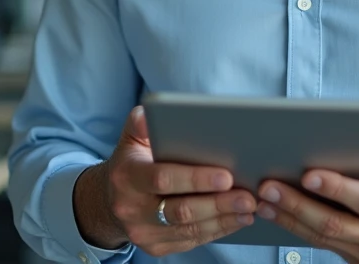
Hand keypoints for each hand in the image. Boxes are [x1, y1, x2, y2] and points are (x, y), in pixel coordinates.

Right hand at [73, 106, 257, 254]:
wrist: (109, 202)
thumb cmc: (131, 163)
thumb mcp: (130, 139)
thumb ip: (141, 123)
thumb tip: (152, 111)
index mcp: (127, 177)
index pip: (163, 179)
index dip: (196, 179)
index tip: (226, 176)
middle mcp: (132, 209)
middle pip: (181, 210)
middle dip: (218, 204)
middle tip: (247, 196)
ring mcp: (143, 233)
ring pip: (190, 229)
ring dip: (224, 219)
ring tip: (249, 207)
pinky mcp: (156, 247)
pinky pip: (192, 241)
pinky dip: (218, 230)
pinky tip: (237, 219)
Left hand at [256, 135, 358, 263]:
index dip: (338, 189)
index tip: (308, 174)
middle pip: (337, 224)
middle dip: (299, 205)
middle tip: (269, 186)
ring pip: (325, 239)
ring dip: (290, 218)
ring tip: (263, 198)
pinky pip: (324, 245)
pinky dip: (296, 228)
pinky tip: (276, 212)